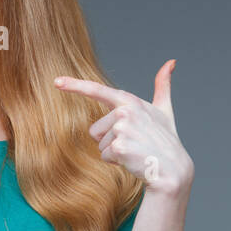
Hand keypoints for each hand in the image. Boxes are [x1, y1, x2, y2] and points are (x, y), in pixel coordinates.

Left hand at [54, 60, 192, 194]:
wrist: (173, 168)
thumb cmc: (165, 139)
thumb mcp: (164, 110)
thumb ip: (163, 85)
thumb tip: (171, 62)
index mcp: (130, 101)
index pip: (98, 90)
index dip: (75, 85)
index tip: (56, 82)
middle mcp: (124, 111)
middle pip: (95, 130)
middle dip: (110, 140)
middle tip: (133, 142)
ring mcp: (122, 129)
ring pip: (100, 144)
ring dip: (114, 151)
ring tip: (135, 150)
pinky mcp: (119, 147)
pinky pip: (104, 156)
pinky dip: (116, 162)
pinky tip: (133, 160)